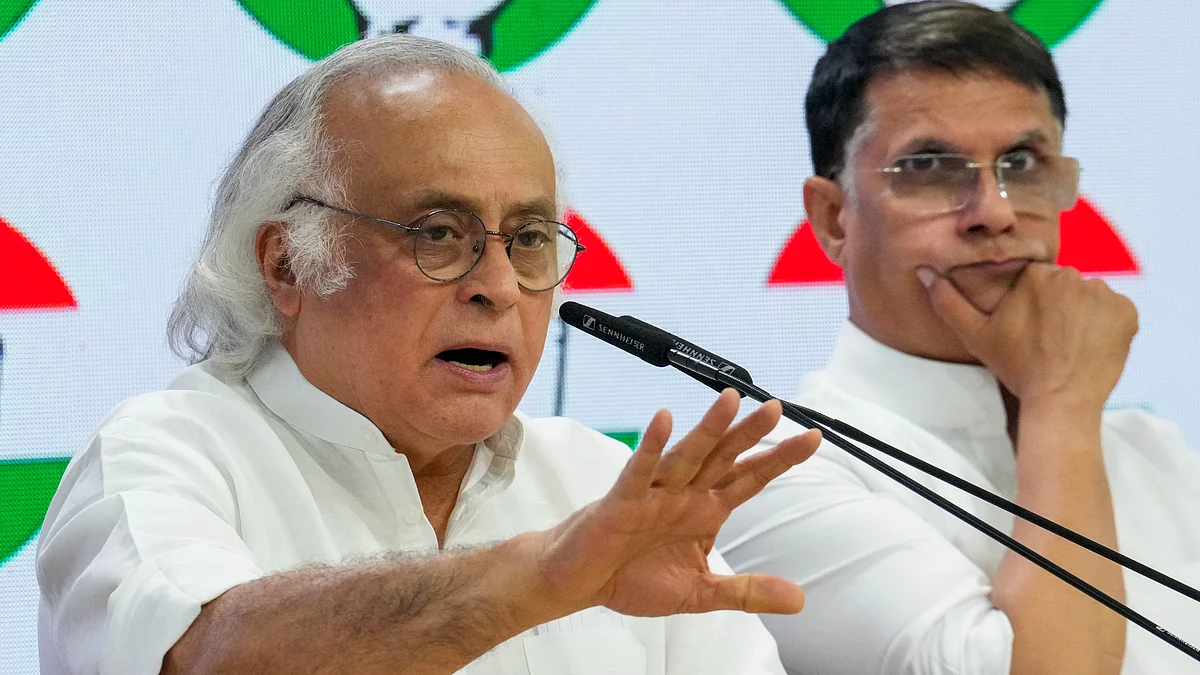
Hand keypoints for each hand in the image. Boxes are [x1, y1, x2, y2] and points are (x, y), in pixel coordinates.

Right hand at [532, 389, 820, 617]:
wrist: (580, 583)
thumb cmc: (632, 577)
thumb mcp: (701, 593)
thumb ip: (747, 592)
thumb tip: (799, 599)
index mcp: (705, 511)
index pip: (750, 479)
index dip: (779, 458)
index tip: (812, 437)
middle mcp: (684, 495)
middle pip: (723, 458)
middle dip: (750, 434)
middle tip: (776, 407)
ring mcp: (654, 495)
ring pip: (687, 456)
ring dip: (708, 429)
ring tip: (729, 401)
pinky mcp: (622, 502)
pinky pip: (639, 471)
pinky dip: (651, 447)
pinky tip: (663, 421)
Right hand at [918, 262, 1137, 408]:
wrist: (1061, 400)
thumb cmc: (1018, 367)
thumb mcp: (976, 336)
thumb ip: (949, 302)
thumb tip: (925, 272)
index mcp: (1035, 275)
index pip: (1035, 278)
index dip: (1031, 302)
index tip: (1029, 325)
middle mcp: (1072, 276)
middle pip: (1063, 285)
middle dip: (1057, 305)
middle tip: (1048, 337)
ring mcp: (1103, 294)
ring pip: (1089, 296)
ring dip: (1082, 314)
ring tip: (1070, 343)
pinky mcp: (1127, 312)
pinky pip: (1114, 310)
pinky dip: (1106, 325)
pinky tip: (1090, 345)